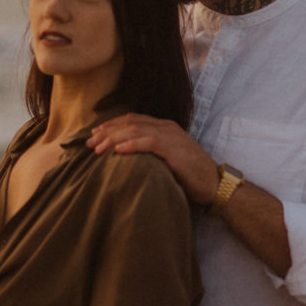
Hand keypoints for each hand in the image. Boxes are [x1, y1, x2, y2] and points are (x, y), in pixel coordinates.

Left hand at [87, 113, 218, 204]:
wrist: (215, 185)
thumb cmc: (191, 177)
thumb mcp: (168, 161)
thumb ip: (151, 155)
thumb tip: (126, 159)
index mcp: (166, 128)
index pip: (134, 120)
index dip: (112, 126)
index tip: (95, 135)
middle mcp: (167, 127)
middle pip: (131, 122)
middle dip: (108, 131)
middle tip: (90, 143)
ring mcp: (172, 136)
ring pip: (136, 130)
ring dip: (114, 138)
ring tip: (98, 148)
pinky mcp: (175, 149)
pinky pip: (149, 142)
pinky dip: (131, 145)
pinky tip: (117, 151)